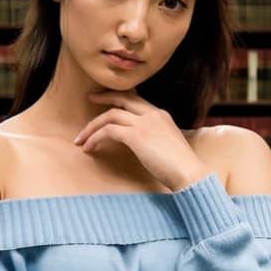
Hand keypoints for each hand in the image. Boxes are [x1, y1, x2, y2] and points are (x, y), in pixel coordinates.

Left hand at [74, 90, 210, 191]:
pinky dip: (95, 138)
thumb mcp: (168, 145)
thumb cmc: (181, 167)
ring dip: (92, 127)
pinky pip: (108, 131)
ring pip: (110, 115)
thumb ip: (155, 139)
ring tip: (81, 139)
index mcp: (161, 115)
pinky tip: (89, 147)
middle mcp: (152, 114)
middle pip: (122, 98)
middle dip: (103, 96)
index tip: (106, 100)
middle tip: (89, 98)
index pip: (136, 100)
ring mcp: (144, 123)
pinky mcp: (136, 136)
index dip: (118, 98)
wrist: (189, 174)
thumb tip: (142, 146)